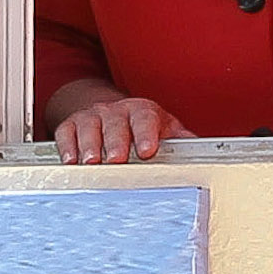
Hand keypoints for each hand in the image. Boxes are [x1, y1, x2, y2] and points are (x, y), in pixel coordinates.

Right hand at [52, 92, 189, 163]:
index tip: (147, 150)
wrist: (114, 115)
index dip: (146, 133)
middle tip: (117, 159)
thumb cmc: (143, 129)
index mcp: (143, 112)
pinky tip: (72, 159)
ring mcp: (93, 117)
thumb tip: (205, 154)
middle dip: (116, 141)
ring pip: (89, 126)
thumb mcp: (166, 131)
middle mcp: (117, 111)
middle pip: (115, 122)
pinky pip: (67, 132)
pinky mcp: (72, 125)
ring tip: (92, 162)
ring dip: (90, 145)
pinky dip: (68, 146)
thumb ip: (183, 142)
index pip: (145, 118)